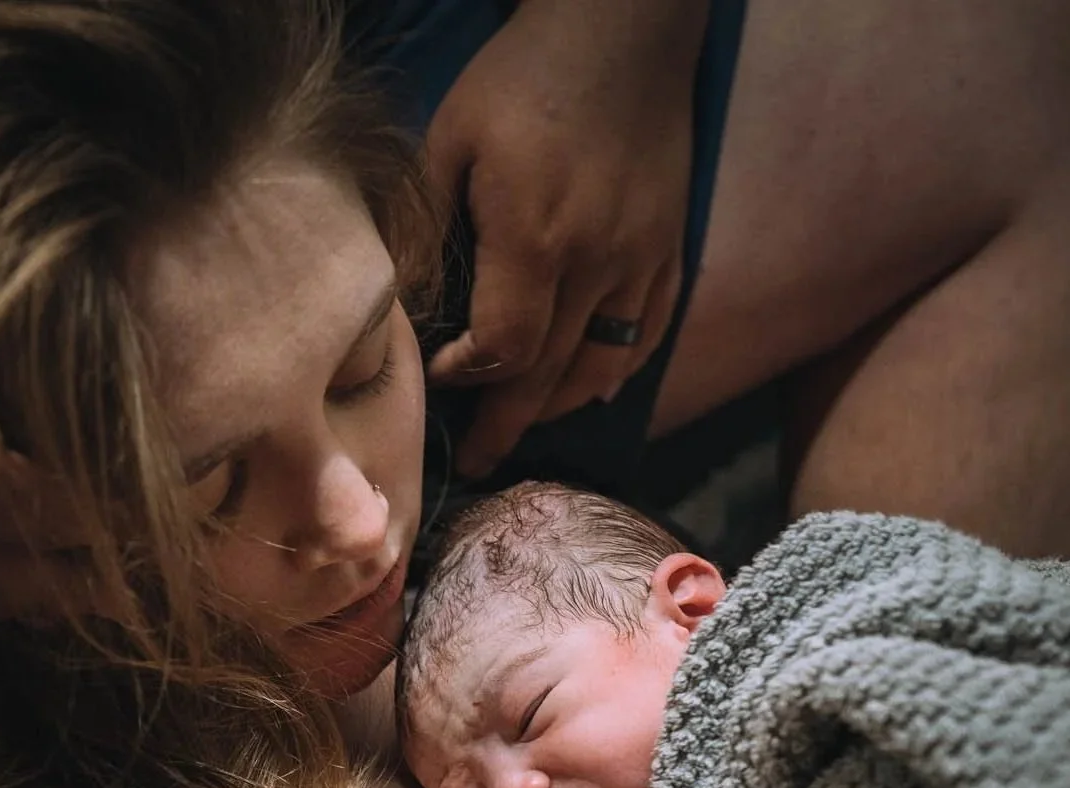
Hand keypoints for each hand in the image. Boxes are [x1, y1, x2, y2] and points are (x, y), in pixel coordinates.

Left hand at [425, 1, 706, 476]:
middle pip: (552, 372)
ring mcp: (643, 261)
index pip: (506, 346)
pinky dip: (616, 370)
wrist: (623, 33)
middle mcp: (597, 263)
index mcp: (536, 237)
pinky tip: (588, 388)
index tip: (443, 375)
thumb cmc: (522, 78)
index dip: (472, 376)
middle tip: (478, 463)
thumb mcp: (449, 139)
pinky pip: (648, 333)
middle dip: (509, 423)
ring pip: (604, 364)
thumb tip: (400, 303)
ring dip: (559, 406)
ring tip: (524, 426)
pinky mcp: (669, 251)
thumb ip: (426, 227)